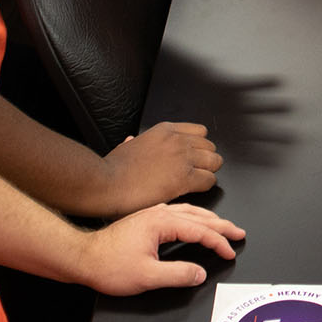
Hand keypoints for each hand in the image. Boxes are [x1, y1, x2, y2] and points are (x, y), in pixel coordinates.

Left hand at [74, 203, 245, 294]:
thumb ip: (177, 274)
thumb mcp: (146, 276)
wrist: (81, 257)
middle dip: (222, 225)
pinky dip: (194, 217)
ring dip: (210, 219)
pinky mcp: (145, 219)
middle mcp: (159, 213)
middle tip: (239, 233)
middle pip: (199, 216)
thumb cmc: (107, 265)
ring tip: (224, 226)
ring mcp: (152, 214)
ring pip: (189, 212)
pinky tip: (194, 220)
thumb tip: (199, 273)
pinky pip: (179, 213)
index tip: (230, 252)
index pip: (200, 230)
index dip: (219, 242)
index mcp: (162, 222)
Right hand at [92, 122, 222, 216]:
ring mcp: (182, 158)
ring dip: (208, 172)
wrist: (106, 183)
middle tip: (197, 172)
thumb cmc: (111, 169)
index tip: (194, 157)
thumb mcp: (124, 147)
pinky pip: (209, 180)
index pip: (200, 132)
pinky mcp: (184, 178)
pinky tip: (194, 191)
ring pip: (214, 161)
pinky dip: (205, 186)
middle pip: (210, 146)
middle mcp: (177, 140)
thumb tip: (131, 140)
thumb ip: (133, 143)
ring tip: (197, 182)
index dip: (198, 147)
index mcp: (165, 130)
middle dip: (205, 160)